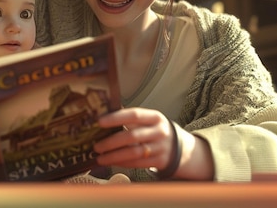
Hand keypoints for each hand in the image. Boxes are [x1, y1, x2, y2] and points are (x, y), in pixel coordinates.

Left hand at [93, 107, 214, 179]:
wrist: (180, 147)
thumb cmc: (155, 130)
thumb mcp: (149, 120)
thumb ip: (130, 117)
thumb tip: (103, 114)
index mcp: (155, 117)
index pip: (134, 115)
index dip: (116, 118)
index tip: (99, 122)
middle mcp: (159, 132)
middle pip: (132, 136)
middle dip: (111, 142)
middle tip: (96, 146)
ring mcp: (160, 148)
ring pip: (133, 153)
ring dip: (114, 156)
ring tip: (99, 157)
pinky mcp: (160, 161)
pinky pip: (137, 163)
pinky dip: (122, 163)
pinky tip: (111, 162)